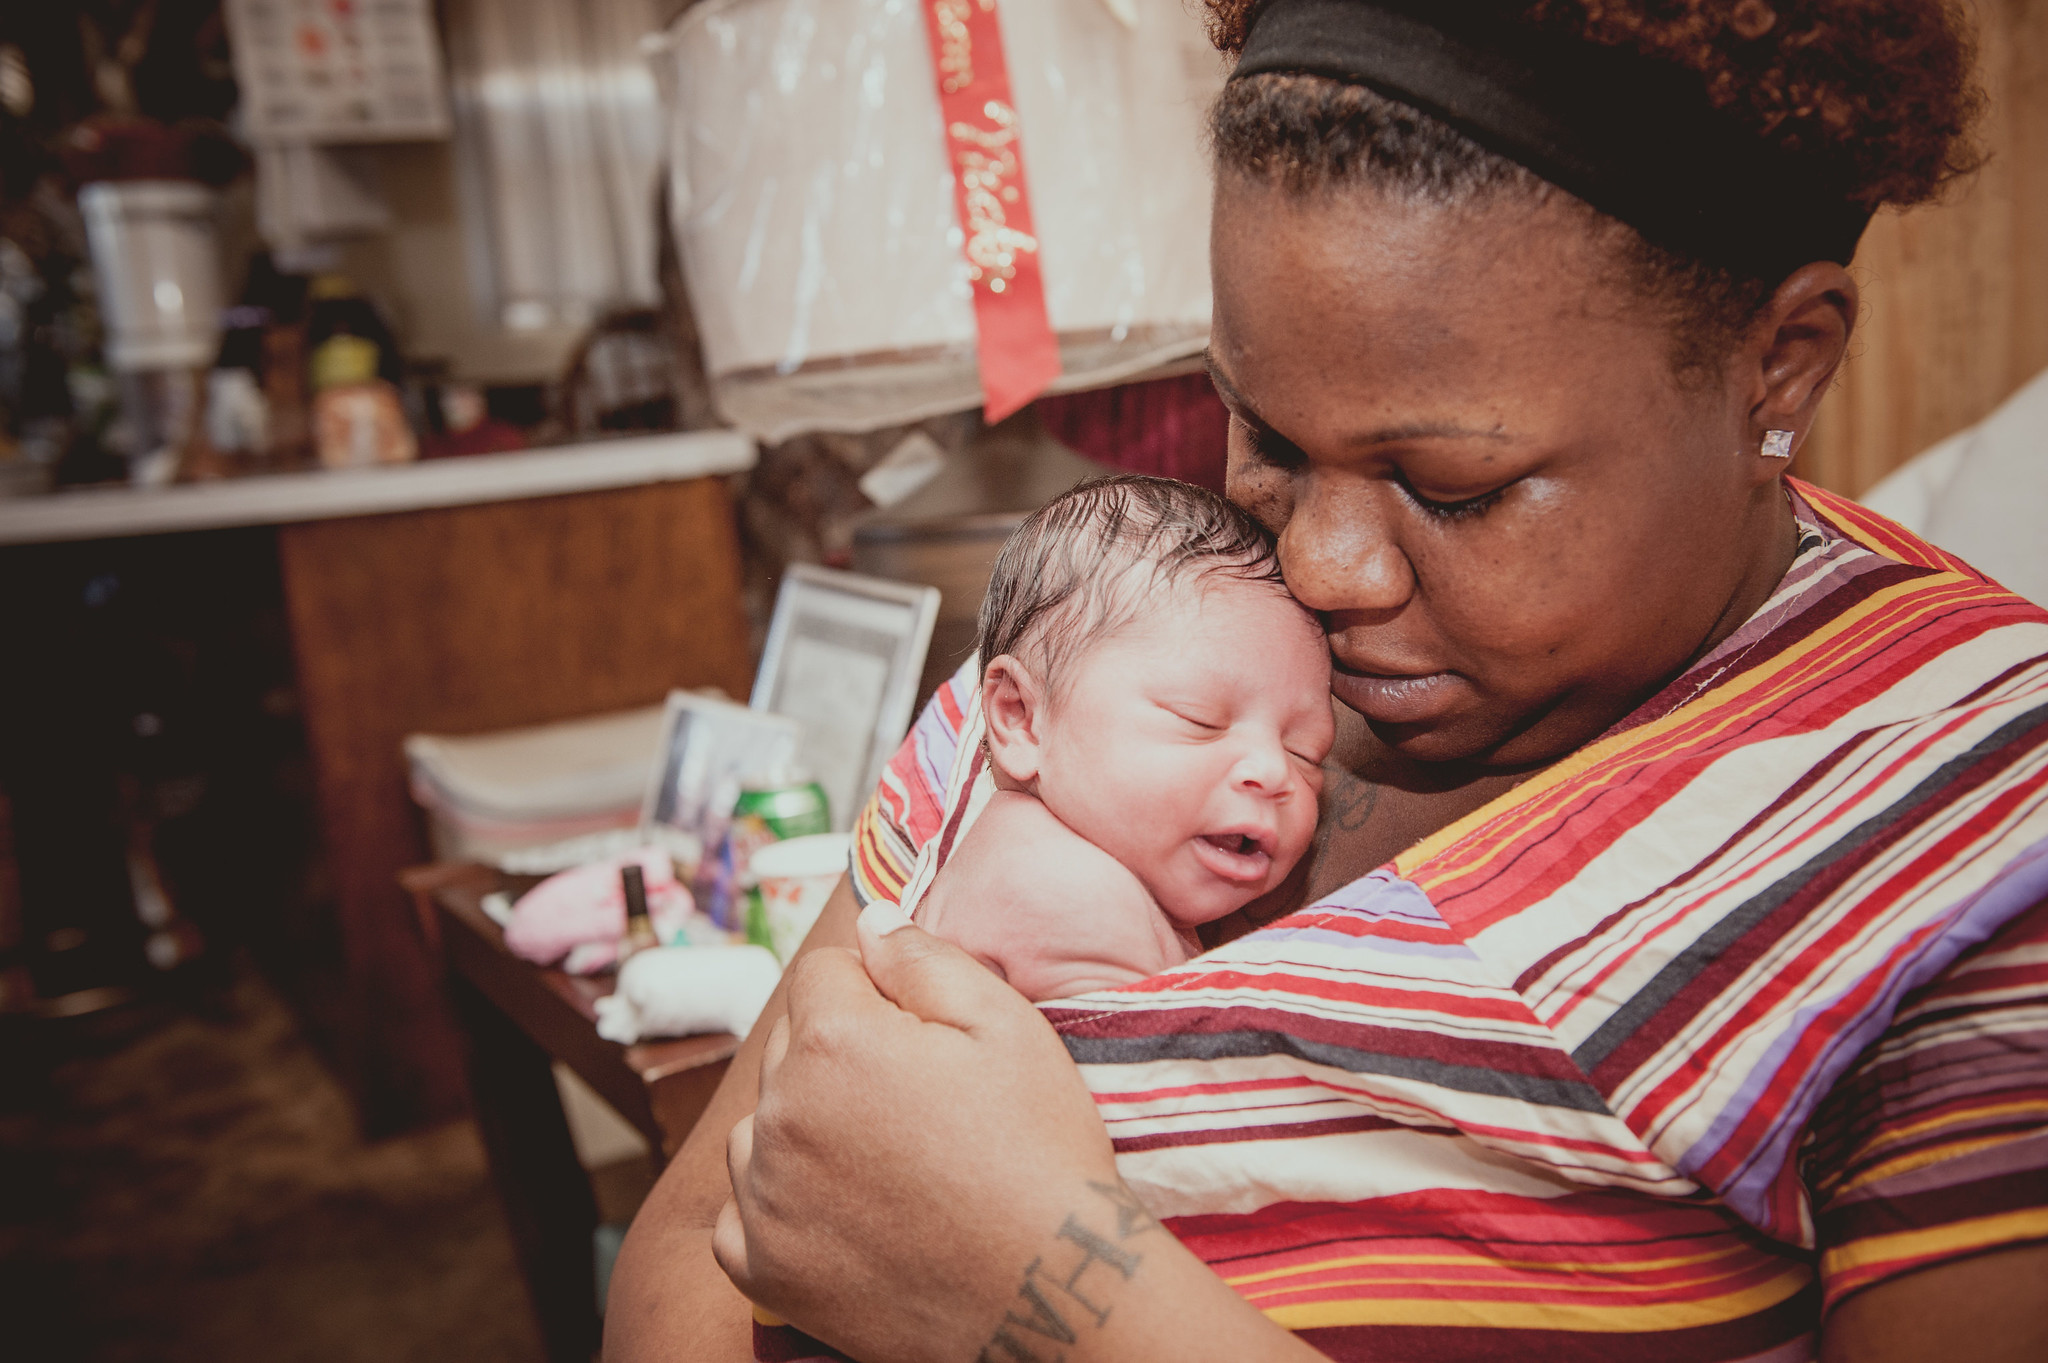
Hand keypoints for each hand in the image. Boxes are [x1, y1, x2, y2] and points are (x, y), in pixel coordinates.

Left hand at [714, 901, 1125, 1361]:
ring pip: (761, 1126)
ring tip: (886, 1158)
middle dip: (842, 1053)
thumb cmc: (1039, 1154)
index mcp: (833, 1040)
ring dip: (804, 1126)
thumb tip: (870, 922)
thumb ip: (924, 959)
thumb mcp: (1007, 1027)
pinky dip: (778, 1207)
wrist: (1056, 1293)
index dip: (876, 988)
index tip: (923, 1032)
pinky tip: (842, 1211)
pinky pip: (740, 1214)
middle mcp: (779, 1114)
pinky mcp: (765, 1270)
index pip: (822, 972)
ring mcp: (764, 1198)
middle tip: (921, 1100)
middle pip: (791, 1046)